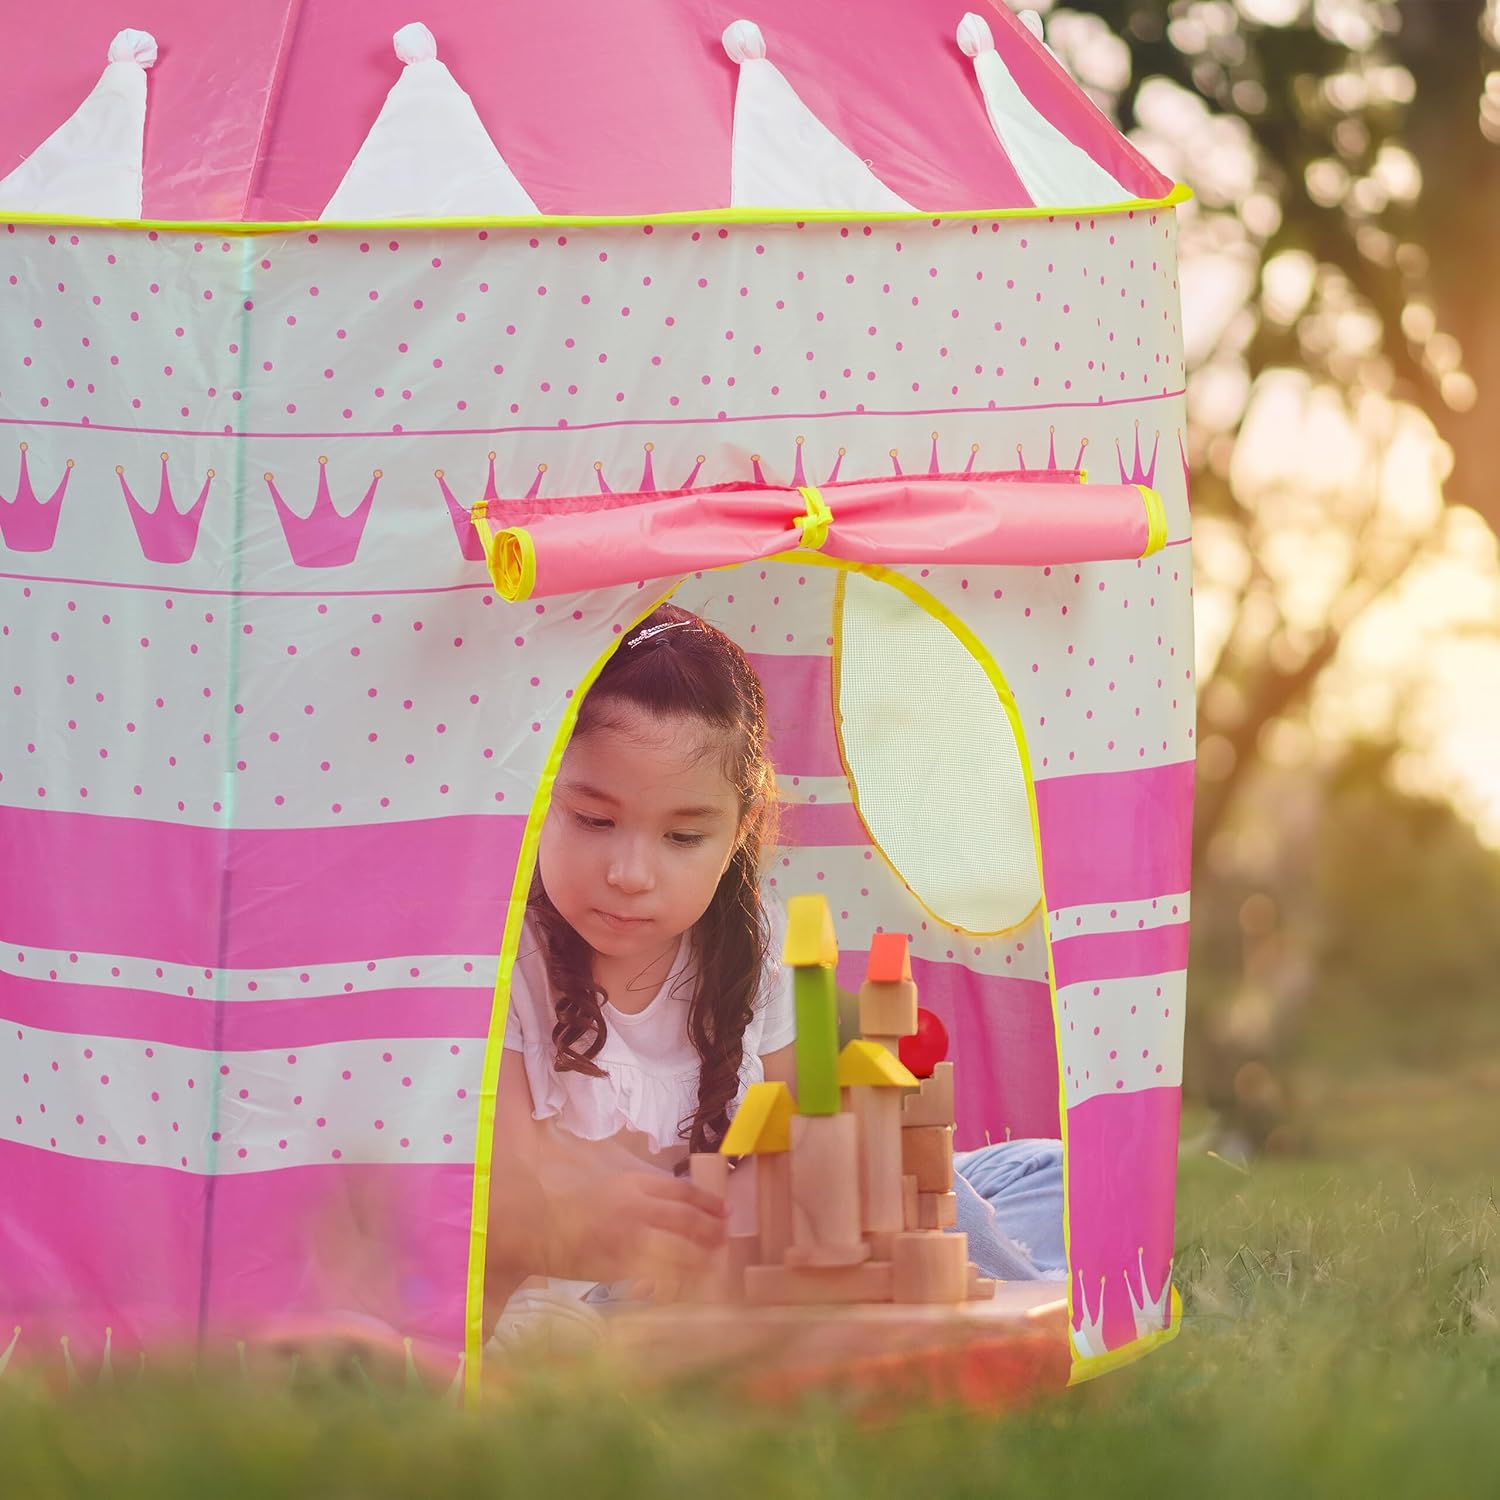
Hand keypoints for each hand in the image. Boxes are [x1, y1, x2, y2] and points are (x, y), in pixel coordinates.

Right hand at [551, 1168, 728, 1296]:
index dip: (709, 1202)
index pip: (683, 1192)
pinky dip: (672, 1282)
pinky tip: (681, 1285)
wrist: (541, 1225)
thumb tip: (688, 1203)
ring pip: (677, 1252)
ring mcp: (630, 1241)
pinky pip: (656, 1278)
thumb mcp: (617, 1184)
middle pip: (687, 1221)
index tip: (726, 1212)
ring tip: (710, 1263)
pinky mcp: (620, 1269)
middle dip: (711, 1232)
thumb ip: (650, 1191)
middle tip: (725, 1240)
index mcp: (636, 1185)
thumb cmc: (580, 1204)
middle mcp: (637, 1210)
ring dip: (698, 1259)